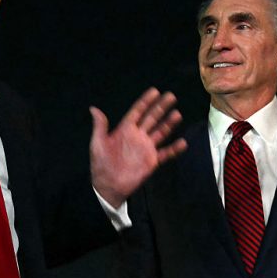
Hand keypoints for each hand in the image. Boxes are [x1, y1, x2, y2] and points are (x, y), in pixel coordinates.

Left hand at [89, 87, 186, 208]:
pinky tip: (182, 142)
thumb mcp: (97, 143)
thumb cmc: (101, 164)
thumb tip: (93, 108)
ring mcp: (146, 148)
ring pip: (160, 132)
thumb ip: (99, 126)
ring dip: (169, 123)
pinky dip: (174, 149)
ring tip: (177, 114)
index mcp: (124, 129)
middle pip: (152, 118)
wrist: (108, 186)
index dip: (145, 101)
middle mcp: (137, 136)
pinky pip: (165, 153)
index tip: (155, 91)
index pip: (137, 112)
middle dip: (161, 107)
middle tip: (171, 96)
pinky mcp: (152, 161)